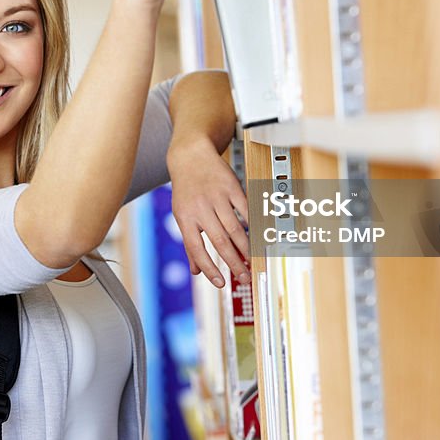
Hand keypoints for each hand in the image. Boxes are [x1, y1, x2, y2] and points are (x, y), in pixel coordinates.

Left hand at [167, 136, 249, 288]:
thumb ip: (190, 243)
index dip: (209, 267)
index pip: (196, 248)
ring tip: (253, 261)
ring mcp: (216, 196)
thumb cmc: (186, 190)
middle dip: (234, 262)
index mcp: (185, 217)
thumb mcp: (182, 215)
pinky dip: (253, 224)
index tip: (220, 283)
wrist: (191, 156)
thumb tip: (196, 271)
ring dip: (246, 247)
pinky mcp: (231, 186)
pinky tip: (258, 236)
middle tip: (245, 277)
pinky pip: (245, 209)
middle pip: (219, 240)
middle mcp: (200, 207)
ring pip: (235, 227)